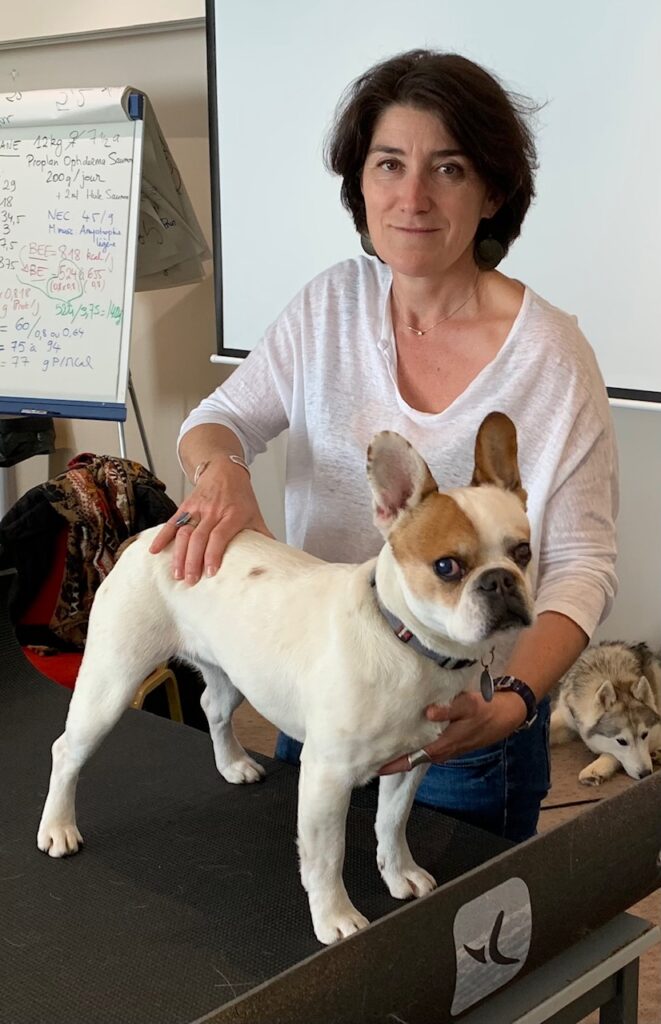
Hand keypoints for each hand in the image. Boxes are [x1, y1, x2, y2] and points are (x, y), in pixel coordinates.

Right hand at [149, 457, 272, 582]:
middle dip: (193, 560)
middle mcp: (213, 512)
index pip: (219, 536)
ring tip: (177, 573)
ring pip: (184, 532)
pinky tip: (154, 550)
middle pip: (199, 538)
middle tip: (190, 580)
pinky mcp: (185, 506)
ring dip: (179, 554)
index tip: (209, 572)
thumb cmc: (241, 497)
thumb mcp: (255, 514)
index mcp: (232, 515)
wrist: (225, 469)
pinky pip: (172, 522)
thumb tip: (275, 559)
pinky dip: (162, 536)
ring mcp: (197, 508)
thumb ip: (263, 536)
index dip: (213, 554)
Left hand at [379, 690, 527, 774]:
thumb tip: (429, 712)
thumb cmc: (485, 710)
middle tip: (368, 754)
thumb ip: (449, 709)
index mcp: (443, 744)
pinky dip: (412, 744)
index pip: (411, 759)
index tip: (372, 765)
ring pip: (417, 753)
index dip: (392, 764)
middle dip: (391, 759)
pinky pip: (425, 746)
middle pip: (411, 759)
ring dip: (400, 752)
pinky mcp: (448, 741)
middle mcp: (441, 750)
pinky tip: (402, 736)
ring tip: (379, 746)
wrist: (505, 715)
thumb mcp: (469, 705)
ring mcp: (445, 748)